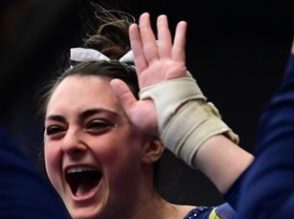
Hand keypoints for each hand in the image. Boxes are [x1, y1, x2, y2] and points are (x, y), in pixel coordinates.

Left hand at [110, 12, 187, 137]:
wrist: (172, 126)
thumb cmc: (154, 123)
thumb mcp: (133, 110)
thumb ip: (123, 94)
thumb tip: (113, 80)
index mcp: (146, 81)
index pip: (139, 56)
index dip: (136, 41)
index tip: (133, 28)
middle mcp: (157, 72)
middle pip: (150, 46)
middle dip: (147, 31)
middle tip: (145, 17)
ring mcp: (168, 69)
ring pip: (164, 44)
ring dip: (161, 30)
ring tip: (160, 17)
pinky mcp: (178, 69)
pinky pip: (179, 49)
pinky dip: (180, 36)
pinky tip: (180, 25)